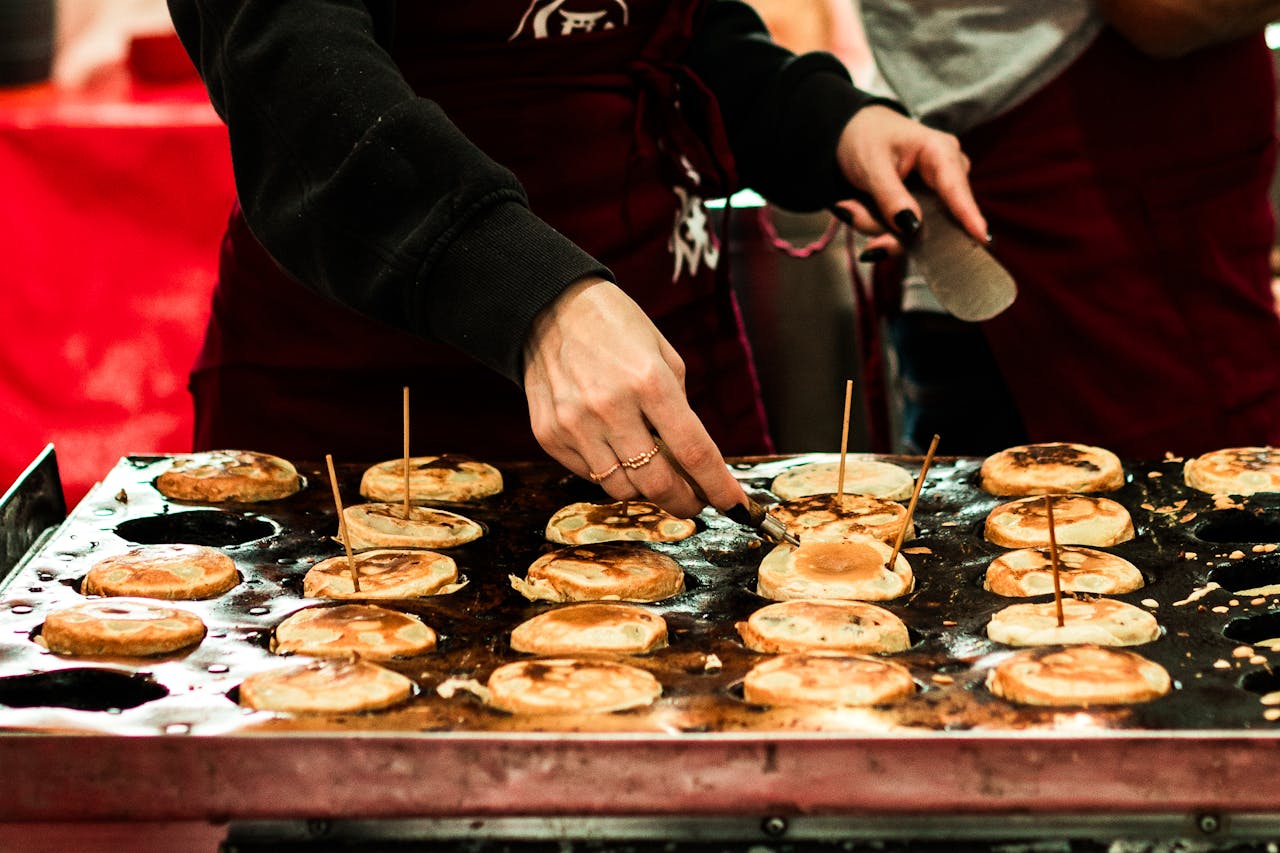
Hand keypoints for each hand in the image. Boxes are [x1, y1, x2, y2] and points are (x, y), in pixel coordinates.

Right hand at [522, 277, 747, 517]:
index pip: (694, 452)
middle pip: (657, 483)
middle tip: (695, 501)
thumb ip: (679, 408)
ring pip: (621, 489)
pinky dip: (610, 472)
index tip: (733, 504)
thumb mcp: (663, 355)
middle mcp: (610, 407)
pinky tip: (615, 451)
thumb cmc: (616, 327)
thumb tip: (691, 462)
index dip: (718, 486)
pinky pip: (589, 475)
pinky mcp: (548, 435)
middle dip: (684, 501)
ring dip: (645, 489)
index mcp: (649, 381)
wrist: (549, 307)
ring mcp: (575, 425)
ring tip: (653, 473)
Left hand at [832, 105, 987, 256]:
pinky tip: (857, 208)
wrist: (855, 132)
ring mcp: (939, 192)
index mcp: (941, 152)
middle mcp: (948, 173)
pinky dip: (878, 225)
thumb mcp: (871, 165)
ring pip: (917, 228)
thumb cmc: (865, 138)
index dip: (968, 215)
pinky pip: (906, 229)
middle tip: (850, 213)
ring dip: (879, 225)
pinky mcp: (926, 207)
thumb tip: (912, 226)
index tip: (983, 238)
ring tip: (850, 206)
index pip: (956, 188)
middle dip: (892, 227)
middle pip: (936, 218)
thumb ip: (890, 197)